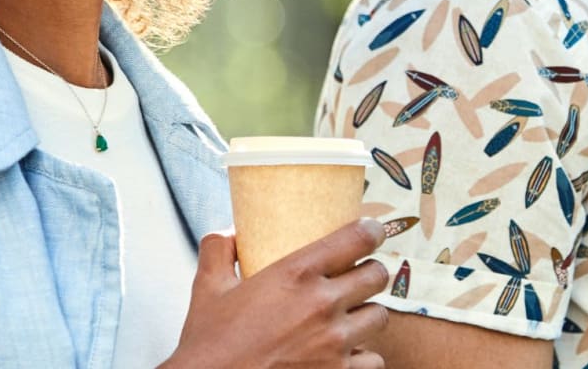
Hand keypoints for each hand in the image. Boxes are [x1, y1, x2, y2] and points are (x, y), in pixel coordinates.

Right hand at [163, 218, 390, 368]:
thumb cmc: (210, 344)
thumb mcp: (208, 288)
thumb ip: (219, 251)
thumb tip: (228, 232)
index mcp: (295, 274)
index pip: (358, 238)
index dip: (372, 231)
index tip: (372, 232)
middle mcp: (322, 304)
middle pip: (377, 275)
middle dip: (370, 274)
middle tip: (358, 278)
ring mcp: (334, 343)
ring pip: (379, 316)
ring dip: (367, 315)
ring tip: (352, 317)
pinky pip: (373, 360)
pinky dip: (363, 357)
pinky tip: (347, 354)